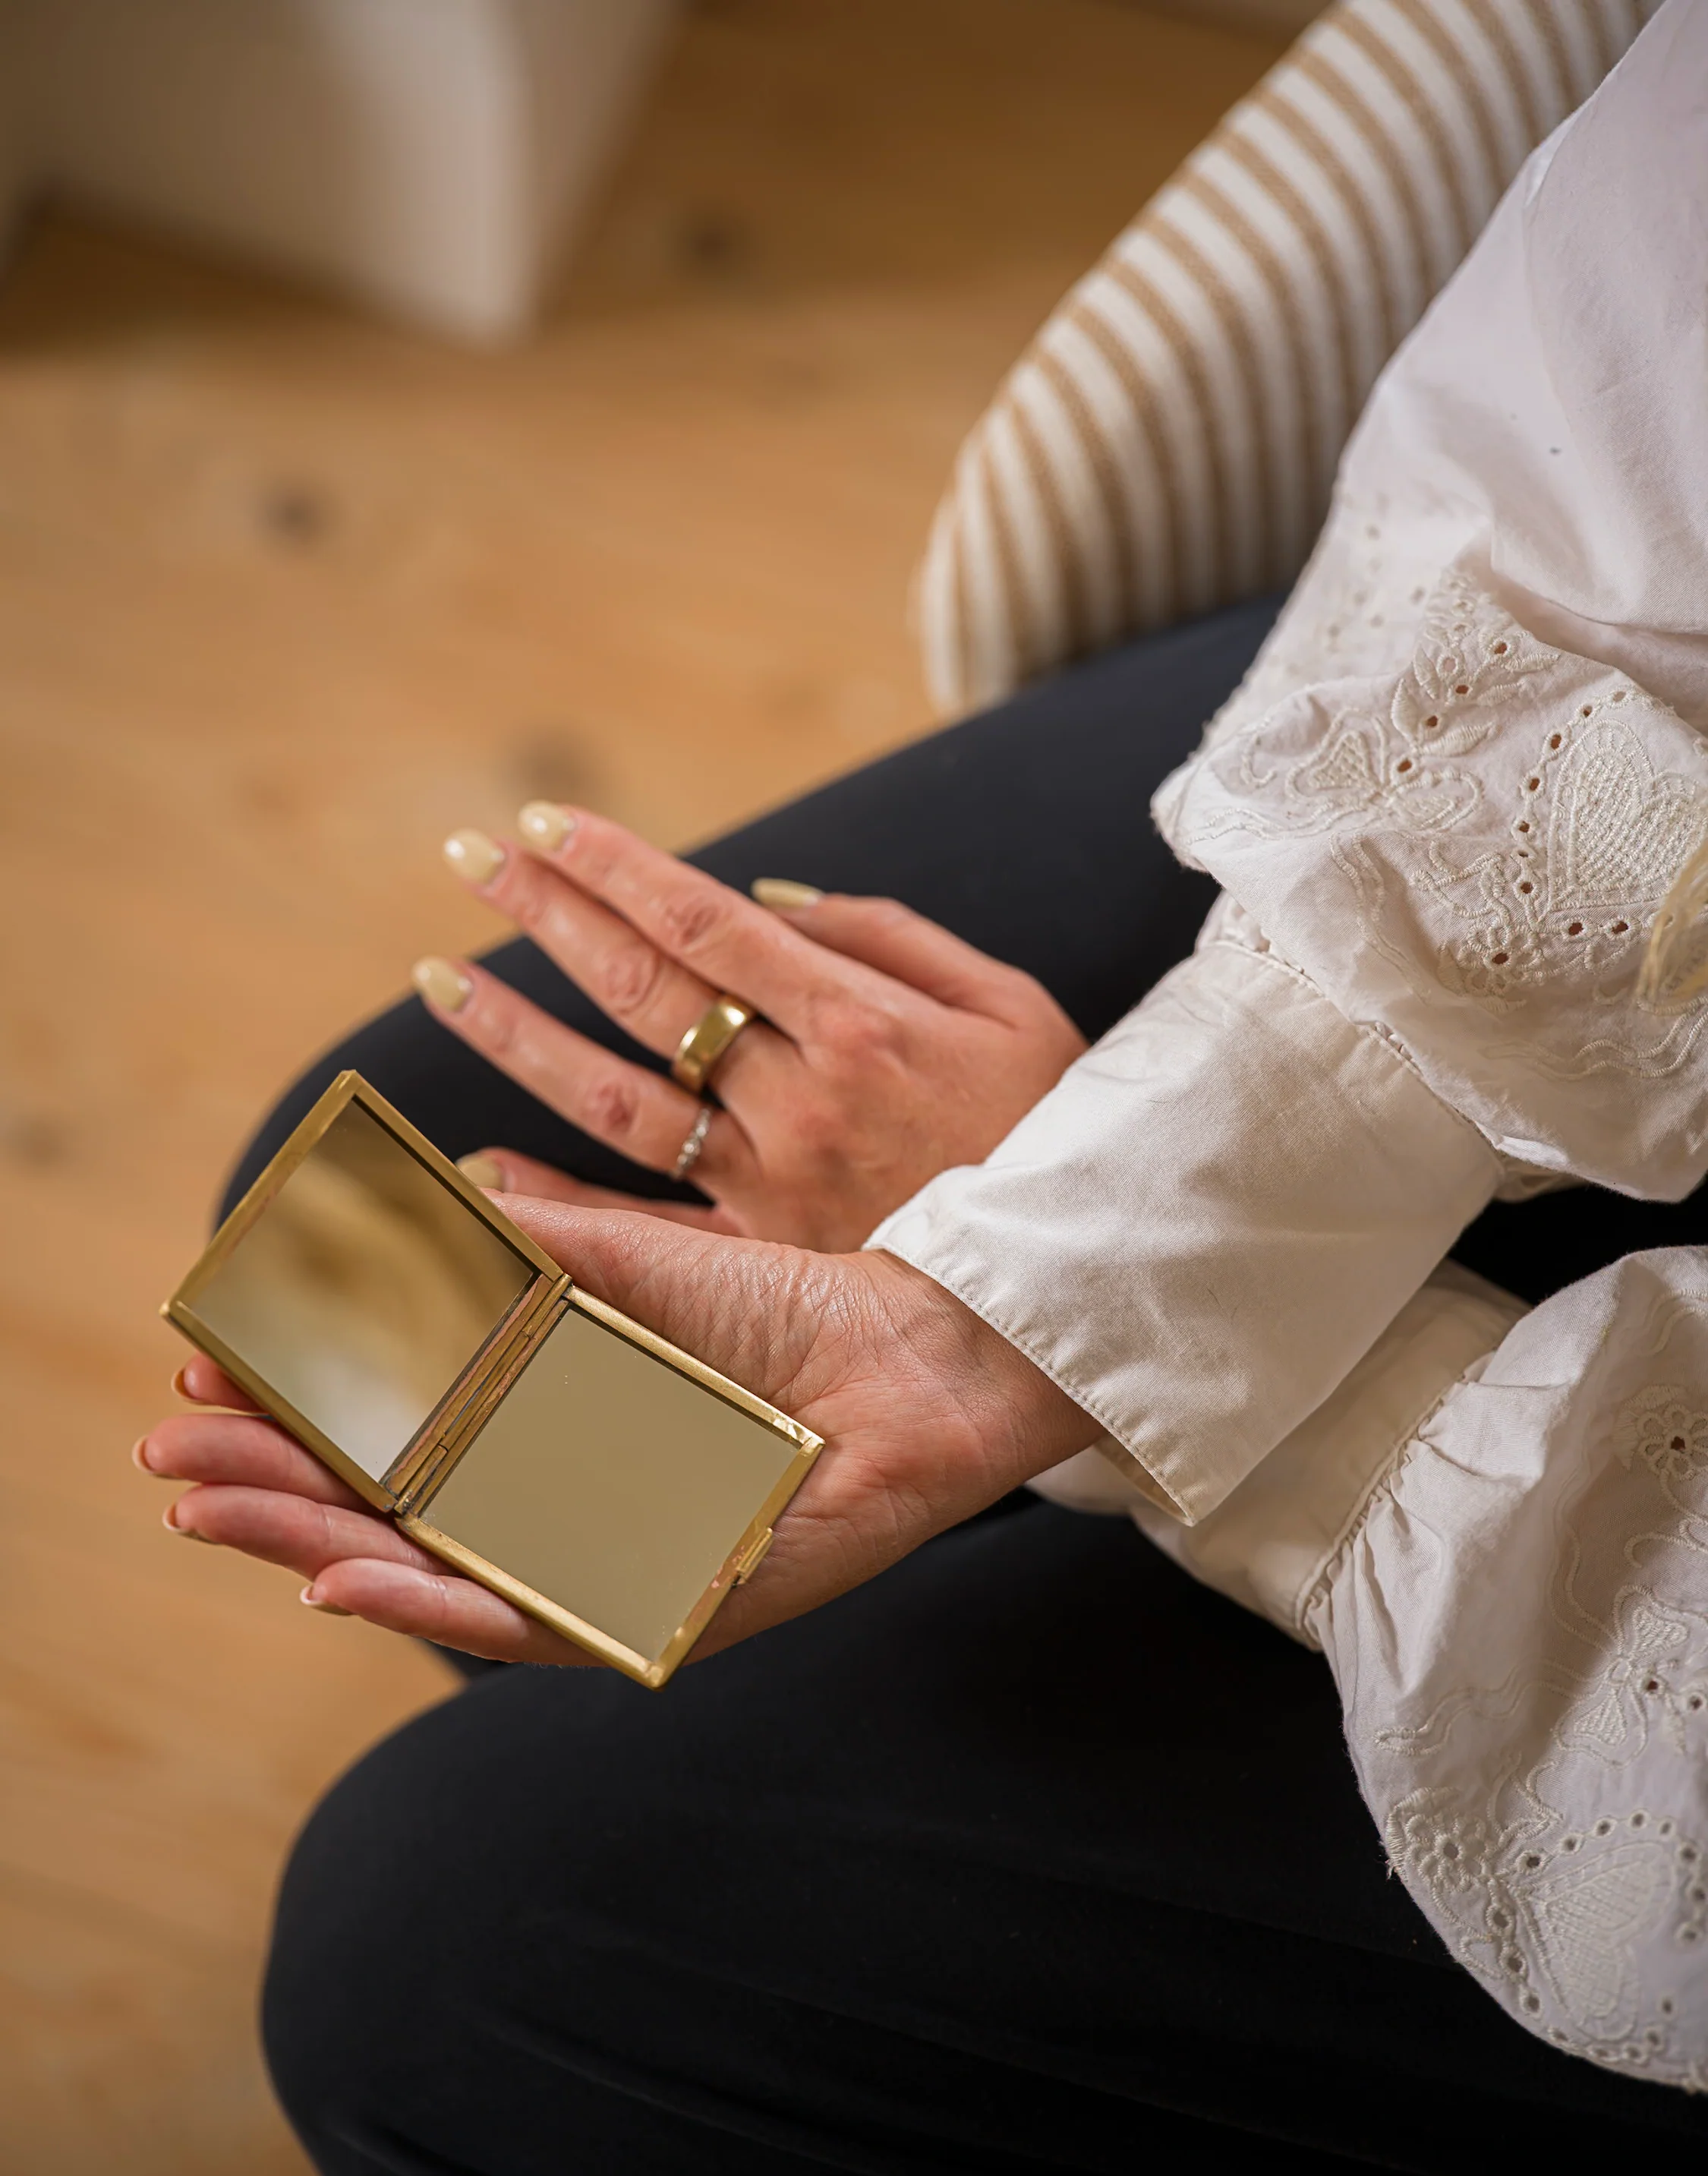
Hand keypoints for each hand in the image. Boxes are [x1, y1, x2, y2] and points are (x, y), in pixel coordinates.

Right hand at [136, 1207, 1097, 1663]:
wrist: (910, 1351)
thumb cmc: (777, 1306)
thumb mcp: (618, 1264)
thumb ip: (511, 1248)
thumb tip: (388, 1205)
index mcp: (545, 1425)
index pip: (390, 1431)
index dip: (295, 1407)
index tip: (203, 1367)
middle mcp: (560, 1504)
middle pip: (389, 1509)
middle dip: (275, 1484)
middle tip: (174, 1455)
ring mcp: (603, 1560)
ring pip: (435, 1572)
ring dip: (317, 1543)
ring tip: (217, 1509)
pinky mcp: (659, 1605)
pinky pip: (533, 1620)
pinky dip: (436, 1600)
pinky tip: (348, 1576)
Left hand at [416, 805, 1083, 1250]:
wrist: (1085, 1279)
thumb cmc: (1052, 1123)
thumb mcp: (1009, 1004)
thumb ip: (890, 937)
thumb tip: (765, 899)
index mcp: (860, 1020)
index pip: (706, 921)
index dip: (616, 867)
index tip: (543, 823)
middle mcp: (798, 1096)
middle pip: (645, 988)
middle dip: (549, 913)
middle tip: (469, 855)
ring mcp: (768, 1180)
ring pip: (615, 1097)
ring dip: (519, 1035)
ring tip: (441, 980)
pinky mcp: (758, 1254)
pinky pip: (636, 1219)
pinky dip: (555, 1193)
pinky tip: (478, 1162)